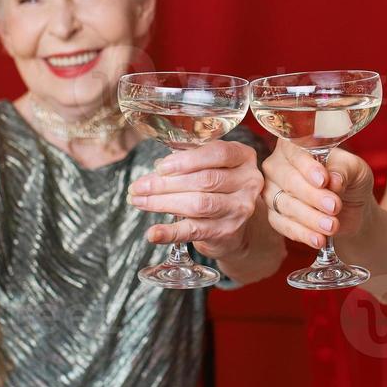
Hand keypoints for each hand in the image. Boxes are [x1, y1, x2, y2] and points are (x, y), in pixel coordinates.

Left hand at [126, 140, 262, 258]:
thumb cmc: (218, 187)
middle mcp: (248, 182)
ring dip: (163, 203)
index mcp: (243, 157)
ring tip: (139, 201)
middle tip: (138, 186)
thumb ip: (189, 161)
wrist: (238, 224)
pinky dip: (170, 232)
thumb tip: (157, 168)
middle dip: (165, 183)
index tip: (159, 167)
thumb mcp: (212, 166)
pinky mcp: (227, 232)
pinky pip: (194, 231)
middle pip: (204, 180)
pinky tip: (153, 233)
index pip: (218, 154)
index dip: (187, 160)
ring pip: (198, 204)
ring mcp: (239, 209)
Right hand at [260, 139, 374, 249]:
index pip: (295, 152)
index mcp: (295, 146)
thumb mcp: (355, 169)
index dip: (307, 166)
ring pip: (284, 204)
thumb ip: (344, 170)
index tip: (323, 180)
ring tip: (332, 226)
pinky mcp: (275, 216)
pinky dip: (302, 233)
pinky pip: (282, 225)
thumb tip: (334, 180)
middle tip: (334, 206)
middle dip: (312, 195)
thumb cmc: (350, 180)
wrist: (352, 208)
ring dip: (309, 217)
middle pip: (288, 179)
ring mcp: (272, 191)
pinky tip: (318, 239)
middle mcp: (278, 166)